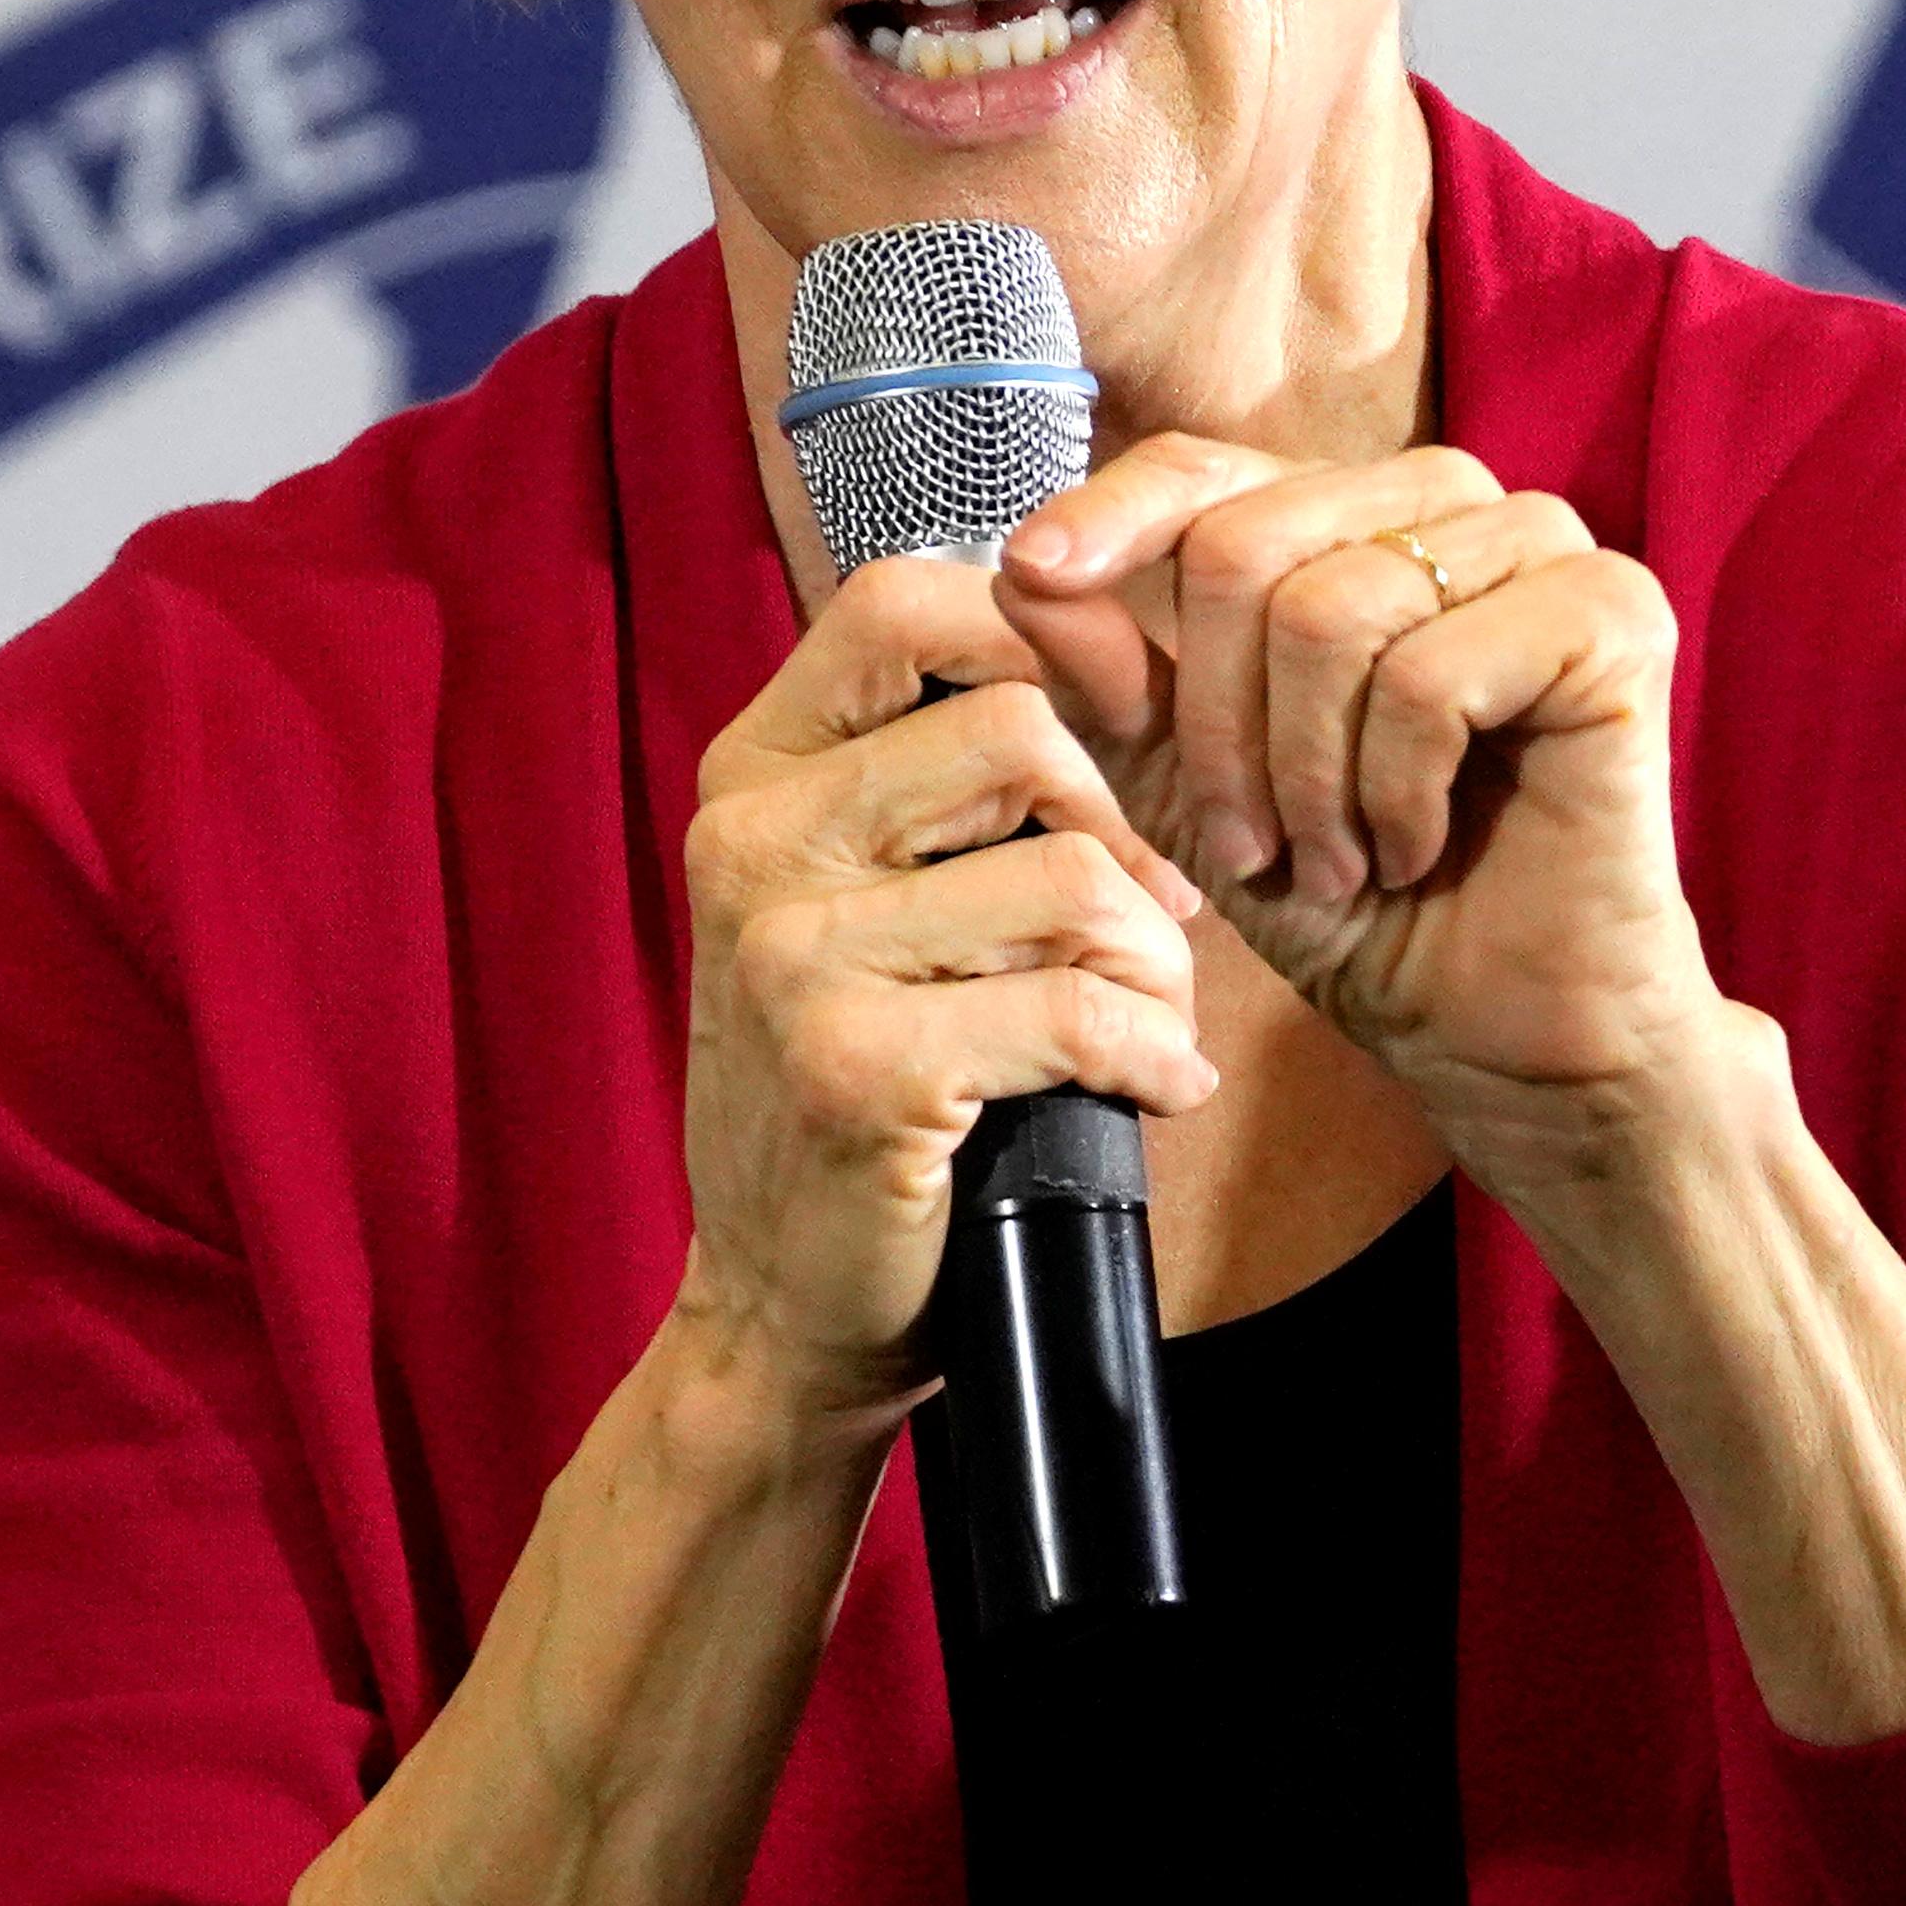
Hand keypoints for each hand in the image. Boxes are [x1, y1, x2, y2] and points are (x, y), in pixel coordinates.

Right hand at [666, 554, 1215, 1431]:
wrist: (787, 1307)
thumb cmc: (862, 1085)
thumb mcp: (869, 899)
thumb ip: (950, 779)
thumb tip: (1118, 645)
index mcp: (752, 775)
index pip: (903, 598)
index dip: (1045, 634)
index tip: (1125, 722)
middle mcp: (750, 844)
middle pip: (1015, 726)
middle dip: (1127, 826)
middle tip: (1152, 922)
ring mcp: (789, 956)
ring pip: (1070, 875)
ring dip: (1153, 961)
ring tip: (1147, 1022)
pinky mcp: (856, 1066)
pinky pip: (1081, 1009)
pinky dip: (1155, 1056)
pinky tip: (1156, 1091)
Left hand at [995, 442, 1753, 1176]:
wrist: (1502, 1035)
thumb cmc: (1360, 907)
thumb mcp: (1194, 795)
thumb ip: (1115, 684)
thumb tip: (1024, 572)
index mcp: (1356, 520)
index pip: (1209, 467)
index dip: (1110, 516)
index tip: (1032, 576)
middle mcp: (1455, 508)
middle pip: (1249, 543)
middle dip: (1217, 724)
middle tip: (1251, 848)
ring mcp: (1545, 550)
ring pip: (1331, 609)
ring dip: (1304, 775)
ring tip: (1335, 862)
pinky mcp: (1613, 618)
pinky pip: (1427, 674)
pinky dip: (1394, 791)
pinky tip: (1414, 850)